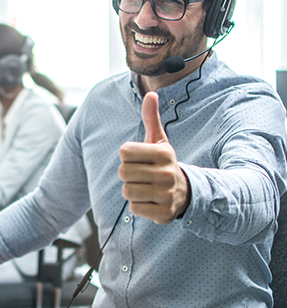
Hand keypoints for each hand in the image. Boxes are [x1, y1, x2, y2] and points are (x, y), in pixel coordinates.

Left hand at [118, 92, 189, 223]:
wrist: (185, 192)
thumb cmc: (163, 163)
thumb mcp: (159, 140)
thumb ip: (151, 118)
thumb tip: (150, 93)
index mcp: (165, 153)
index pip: (124, 151)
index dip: (127, 156)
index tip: (140, 159)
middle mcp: (168, 173)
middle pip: (123, 172)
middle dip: (127, 174)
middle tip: (141, 175)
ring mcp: (167, 194)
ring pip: (127, 191)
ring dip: (131, 190)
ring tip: (145, 187)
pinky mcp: (164, 214)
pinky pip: (134, 208)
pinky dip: (138, 206)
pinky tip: (150, 201)